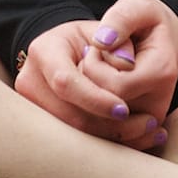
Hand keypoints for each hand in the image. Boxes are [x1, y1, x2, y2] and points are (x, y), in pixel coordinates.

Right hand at [13, 19, 160, 148]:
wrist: (70, 54)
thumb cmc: (92, 41)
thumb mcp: (106, 31)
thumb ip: (119, 41)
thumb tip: (127, 64)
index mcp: (43, 51)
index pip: (65, 82)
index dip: (95, 100)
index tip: (125, 108)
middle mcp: (30, 82)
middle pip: (68, 117)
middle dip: (109, 127)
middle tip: (148, 125)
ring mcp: (32, 110)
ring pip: (72, 137)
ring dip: (111, 140)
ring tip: (148, 133)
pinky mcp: (42, 129)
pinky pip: (74, 145)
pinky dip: (106, 146)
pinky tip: (136, 141)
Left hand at [85, 0, 177, 133]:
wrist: (163, 42)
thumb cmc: (146, 22)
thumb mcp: (136, 7)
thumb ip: (119, 19)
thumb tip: (101, 42)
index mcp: (161, 73)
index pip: (113, 85)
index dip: (94, 64)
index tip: (95, 45)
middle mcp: (158, 105)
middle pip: (105, 107)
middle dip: (89, 80)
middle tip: (92, 58)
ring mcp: (149, 122)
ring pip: (102, 122)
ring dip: (89, 96)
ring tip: (97, 72)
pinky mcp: (138, 131)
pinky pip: (106, 132)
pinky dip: (93, 112)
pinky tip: (97, 87)